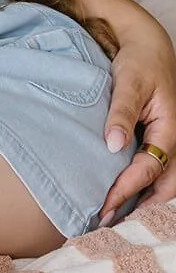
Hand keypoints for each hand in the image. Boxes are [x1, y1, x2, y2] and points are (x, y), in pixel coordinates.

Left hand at [99, 30, 175, 222]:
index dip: (126, 188)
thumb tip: (113, 144)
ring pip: (164, 183)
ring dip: (143, 202)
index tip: (104, 204)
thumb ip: (121, 112)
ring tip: (115, 219)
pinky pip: (156, 172)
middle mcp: (174, 141)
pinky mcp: (159, 142)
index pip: (150, 168)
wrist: (147, 48)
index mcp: (170, 129)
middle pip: (165, 187)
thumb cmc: (139, 63)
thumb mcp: (129, 82)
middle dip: (140, 208)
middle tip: (109, 224)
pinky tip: (124, 198)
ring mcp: (169, 143)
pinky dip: (142, 188)